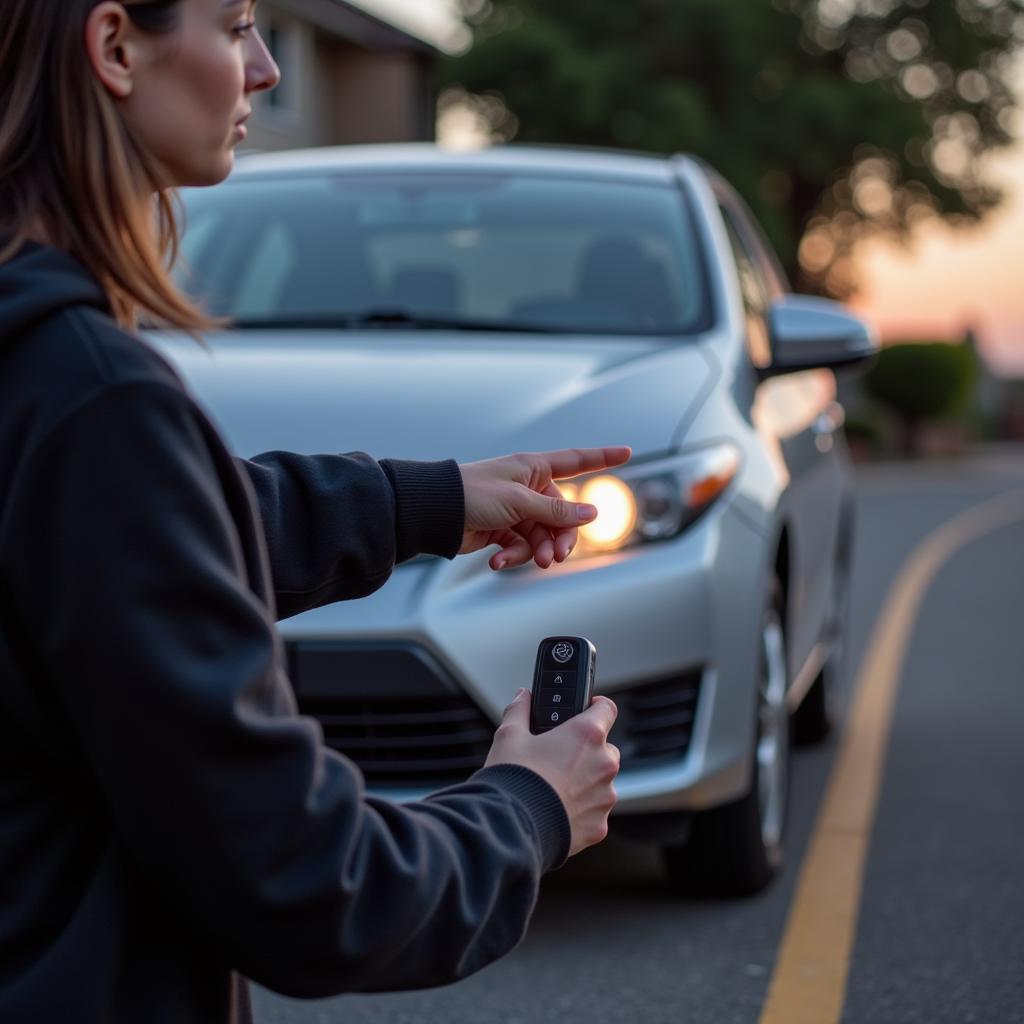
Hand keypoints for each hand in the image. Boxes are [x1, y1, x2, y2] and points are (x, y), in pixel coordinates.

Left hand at [458, 447, 631, 569]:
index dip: (603, 457)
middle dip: (559, 537)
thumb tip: (589, 514)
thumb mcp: (519, 501)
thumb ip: (555, 511)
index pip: (576, 461)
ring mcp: (515, 509)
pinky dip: (512, 555)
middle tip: (554, 556)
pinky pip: (519, 545)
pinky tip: (498, 562)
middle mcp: (527, 487)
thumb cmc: (472, 494)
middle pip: (561, 515)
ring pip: (541, 535)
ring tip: (528, 561)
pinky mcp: (501, 529)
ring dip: (535, 551)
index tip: (627, 452)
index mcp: (533, 469)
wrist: (434, 513)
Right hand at [485, 689, 619, 856]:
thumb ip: (520, 710)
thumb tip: (523, 697)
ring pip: (601, 781)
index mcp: (587, 735)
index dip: (594, 707)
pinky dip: (581, 810)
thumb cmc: (514, 779)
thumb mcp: (509, 736)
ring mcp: (604, 796)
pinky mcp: (599, 825)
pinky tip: (556, 809)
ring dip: (586, 781)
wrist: (512, 829)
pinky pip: (594, 811)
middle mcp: (603, 763)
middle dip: (586, 750)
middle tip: (558, 756)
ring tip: (554, 787)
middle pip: (605, 748)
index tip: (585, 711)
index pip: (606, 709)